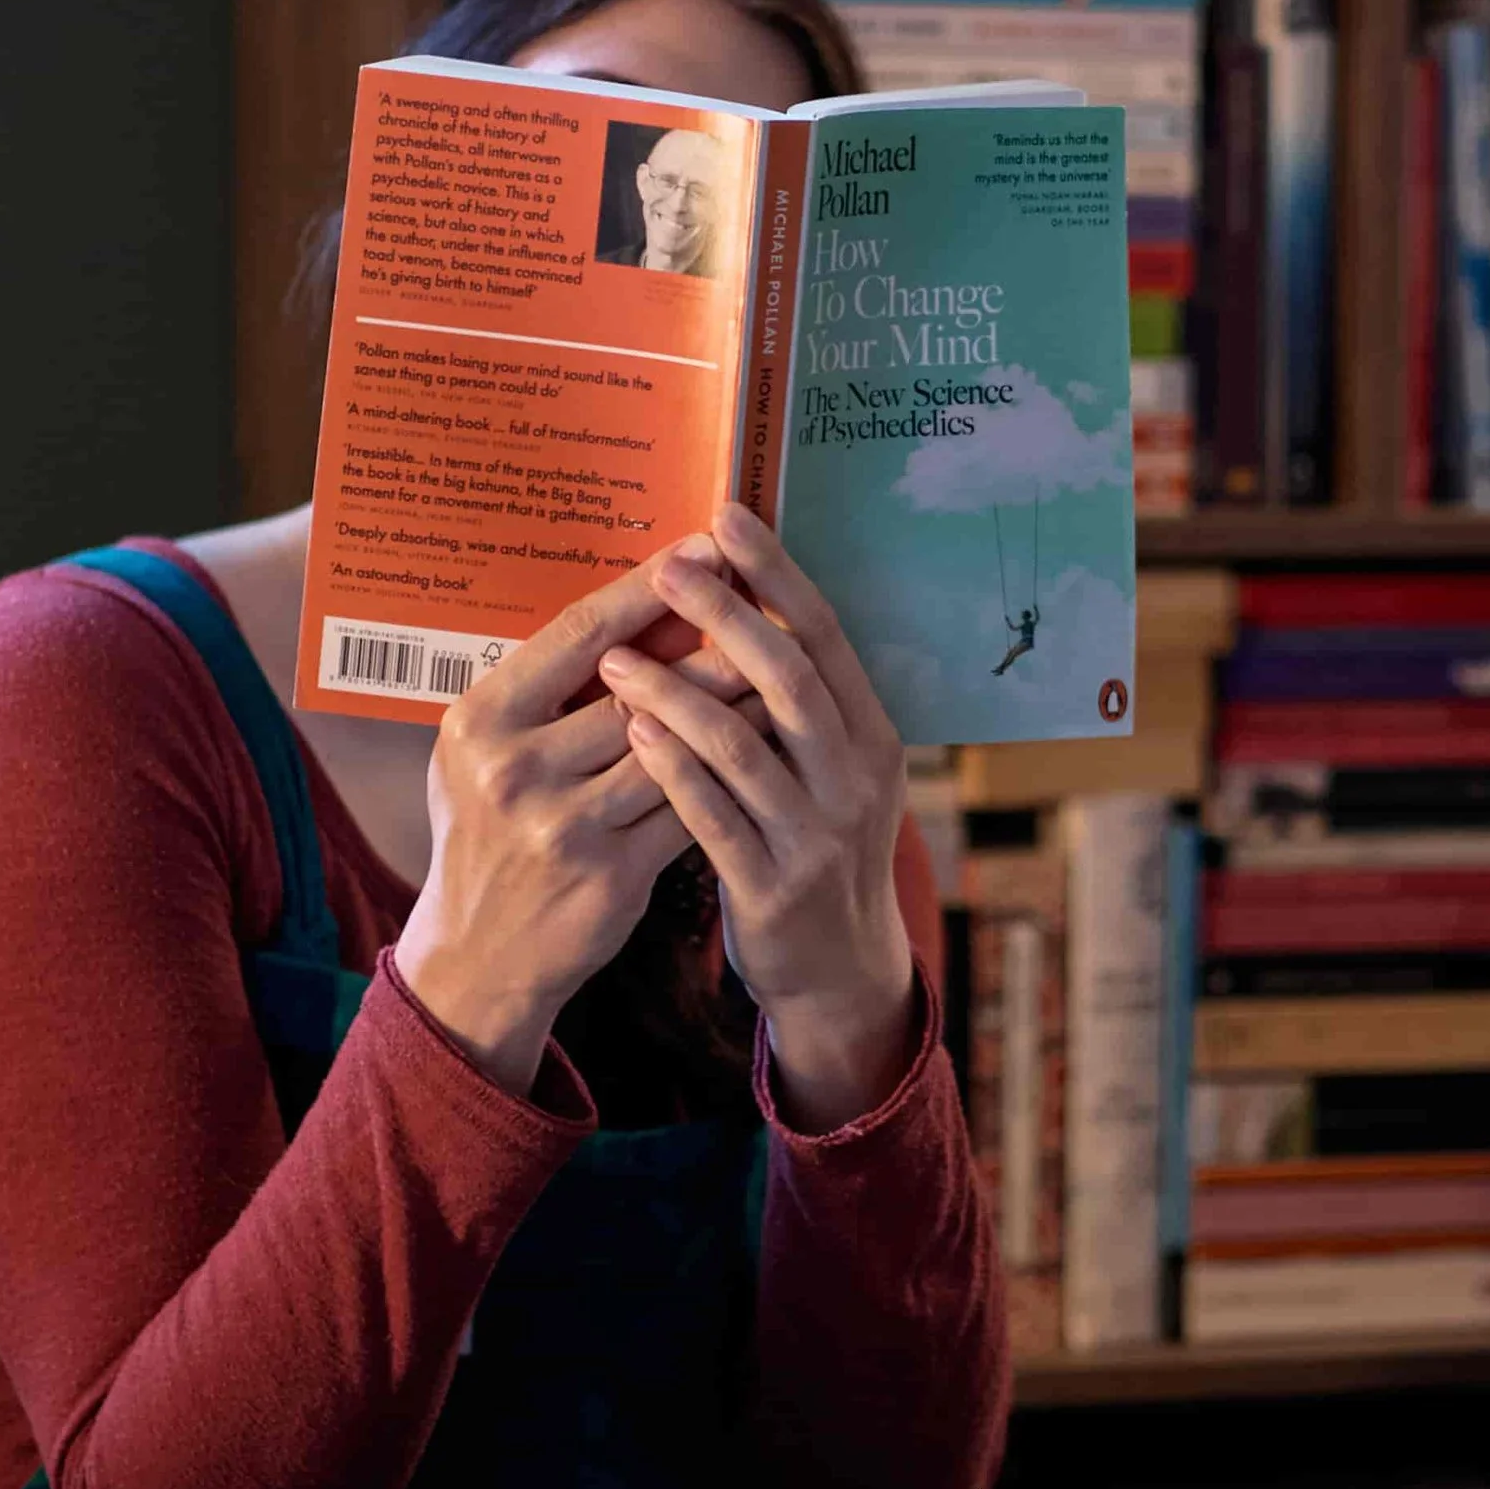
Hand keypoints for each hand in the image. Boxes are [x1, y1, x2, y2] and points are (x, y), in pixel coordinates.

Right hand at [393, 551, 764, 1097]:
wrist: (476, 953)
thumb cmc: (488, 830)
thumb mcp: (488, 750)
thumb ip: (548, 689)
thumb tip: (642, 608)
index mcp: (480, 719)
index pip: (577, 633)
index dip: (646, 587)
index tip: (702, 548)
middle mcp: (514, 767)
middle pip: (635, 686)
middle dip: (709, 641)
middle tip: (766, 597)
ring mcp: (561, 824)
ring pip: (673, 746)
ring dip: (733, 704)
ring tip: (782, 663)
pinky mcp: (608, 874)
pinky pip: (686, 809)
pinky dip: (730, 773)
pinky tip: (769, 744)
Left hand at [597, 505, 915, 1131]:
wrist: (842, 969)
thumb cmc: (816, 847)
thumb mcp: (833, 771)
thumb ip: (799, 702)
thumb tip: (744, 599)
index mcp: (873, 736)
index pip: (828, 636)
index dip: (778, 573)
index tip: (726, 518)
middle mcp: (857, 778)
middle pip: (792, 678)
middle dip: (729, 615)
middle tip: (668, 568)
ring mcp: (818, 835)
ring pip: (745, 745)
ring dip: (678, 692)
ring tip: (617, 657)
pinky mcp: (775, 885)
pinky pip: (714, 816)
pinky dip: (672, 768)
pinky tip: (631, 729)